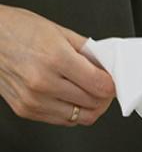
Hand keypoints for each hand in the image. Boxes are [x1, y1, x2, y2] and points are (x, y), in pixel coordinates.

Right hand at [0, 6, 114, 125]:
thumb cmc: (17, 29)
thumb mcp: (59, 32)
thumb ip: (89, 52)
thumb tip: (109, 67)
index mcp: (55, 59)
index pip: (100, 86)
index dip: (112, 84)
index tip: (113, 80)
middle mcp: (43, 83)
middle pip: (94, 103)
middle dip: (104, 95)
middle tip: (103, 85)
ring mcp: (33, 100)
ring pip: (81, 117)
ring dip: (91, 107)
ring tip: (89, 92)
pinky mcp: (25, 110)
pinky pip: (63, 121)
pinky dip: (73, 112)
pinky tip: (71, 97)